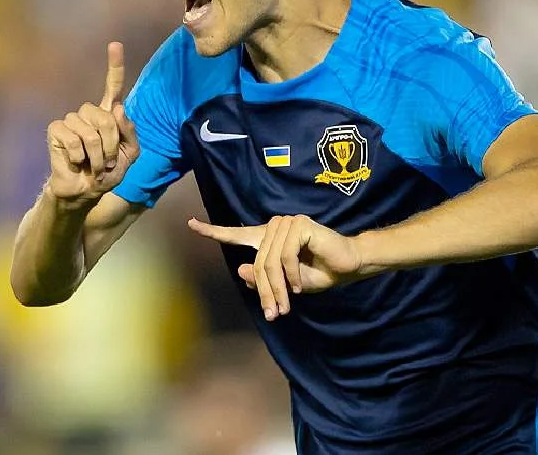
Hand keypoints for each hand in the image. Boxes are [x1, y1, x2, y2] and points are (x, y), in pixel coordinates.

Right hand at [45, 42, 139, 203]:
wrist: (85, 191)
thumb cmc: (108, 173)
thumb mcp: (130, 155)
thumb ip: (129, 133)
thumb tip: (117, 108)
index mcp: (108, 115)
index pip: (113, 88)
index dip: (115, 67)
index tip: (115, 45)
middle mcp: (89, 114)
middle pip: (107, 117)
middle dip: (112, 144)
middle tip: (108, 162)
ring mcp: (71, 120)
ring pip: (91, 131)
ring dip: (98, 154)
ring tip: (93, 165)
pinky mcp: (57, 130)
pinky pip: (74, 139)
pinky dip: (80, 157)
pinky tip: (76, 162)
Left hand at [188, 215, 363, 320]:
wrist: (347, 265)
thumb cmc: (319, 273)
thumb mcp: (286, 284)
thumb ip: (263, 279)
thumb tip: (241, 271)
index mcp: (268, 239)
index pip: (237, 234)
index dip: (214, 231)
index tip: (191, 224)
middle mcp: (275, 227)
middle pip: (256, 262)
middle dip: (265, 292)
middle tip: (273, 314)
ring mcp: (287, 224)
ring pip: (269, 261)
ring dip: (278, 288)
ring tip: (288, 304)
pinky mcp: (299, 225)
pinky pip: (285, 256)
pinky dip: (291, 275)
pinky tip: (300, 285)